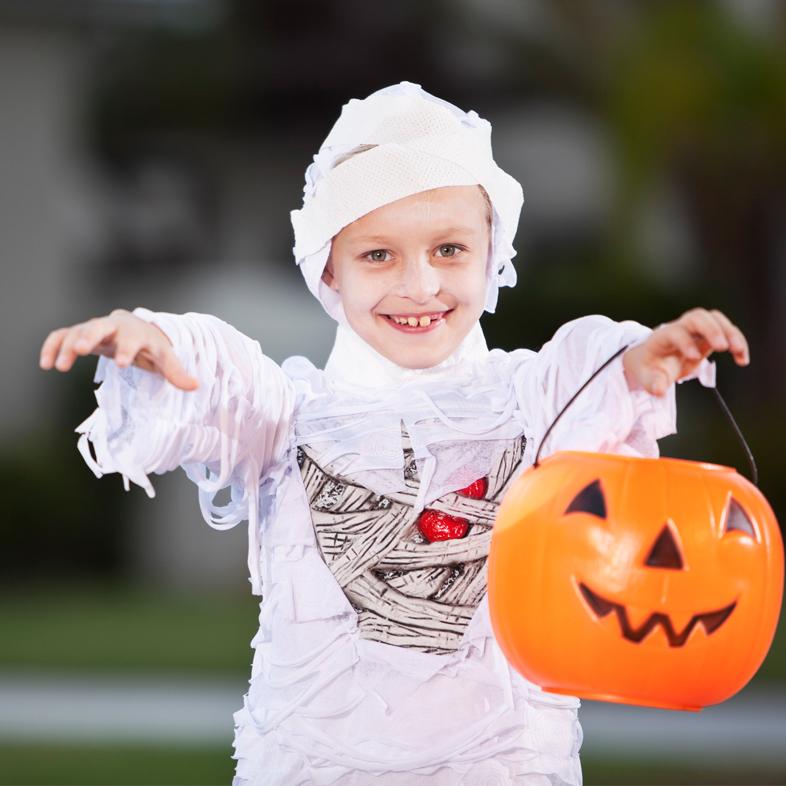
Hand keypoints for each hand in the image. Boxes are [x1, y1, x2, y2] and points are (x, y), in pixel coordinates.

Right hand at [39, 309, 198, 390]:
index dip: (128, 351)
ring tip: (56, 367)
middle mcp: (114, 326)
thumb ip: (176, 372)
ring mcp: (95, 328)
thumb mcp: (165, 358)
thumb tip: (196, 386)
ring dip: (66, 347)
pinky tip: (44, 364)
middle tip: (80, 350)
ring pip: (77, 331)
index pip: (133, 340)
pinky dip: (52, 345)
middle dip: (90, 336)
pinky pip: (62, 335)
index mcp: (137, 332)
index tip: (122, 364)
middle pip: (100, 327)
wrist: (138, 329)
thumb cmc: (152, 346)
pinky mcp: (79, 334)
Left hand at [623, 307, 749, 396]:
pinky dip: (737, 341)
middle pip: (697, 317)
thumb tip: (659, 391)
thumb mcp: (646, 377)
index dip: (685, 342)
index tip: (694, 357)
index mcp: (662, 337)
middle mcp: (680, 328)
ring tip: (739, 352)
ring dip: (730, 333)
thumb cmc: (650, 367)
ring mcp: (696, 330)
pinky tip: (742, 359)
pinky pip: (726, 331)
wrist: (652, 358)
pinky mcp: (708, 336)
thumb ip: (653, 384)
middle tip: (723, 347)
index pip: (675, 332)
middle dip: (712, 329)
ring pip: (715, 319)